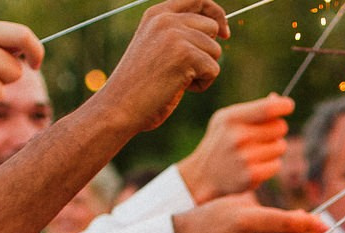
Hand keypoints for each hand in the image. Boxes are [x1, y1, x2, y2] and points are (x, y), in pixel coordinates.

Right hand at [94, 0, 227, 134]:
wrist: (120, 106)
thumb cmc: (140, 85)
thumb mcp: (158, 48)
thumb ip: (180, 34)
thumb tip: (219, 30)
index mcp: (157, 14)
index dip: (215, 13)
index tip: (224, 32)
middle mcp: (166, 19)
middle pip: (212, 28)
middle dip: (207, 52)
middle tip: (185, 70)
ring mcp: (175, 35)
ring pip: (215, 50)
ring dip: (203, 71)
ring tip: (176, 80)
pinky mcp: (185, 55)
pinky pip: (213, 70)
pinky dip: (201, 85)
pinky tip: (179, 88)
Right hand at [178, 94, 293, 201]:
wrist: (203, 176)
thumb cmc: (220, 142)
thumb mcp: (226, 120)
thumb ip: (252, 110)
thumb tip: (278, 99)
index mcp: (232, 118)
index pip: (269, 108)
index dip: (284, 105)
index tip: (288, 106)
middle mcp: (238, 137)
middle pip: (280, 127)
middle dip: (277, 130)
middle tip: (263, 136)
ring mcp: (245, 157)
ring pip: (281, 146)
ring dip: (274, 149)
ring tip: (257, 152)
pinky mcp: (252, 175)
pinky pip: (277, 164)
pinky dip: (271, 165)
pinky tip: (256, 165)